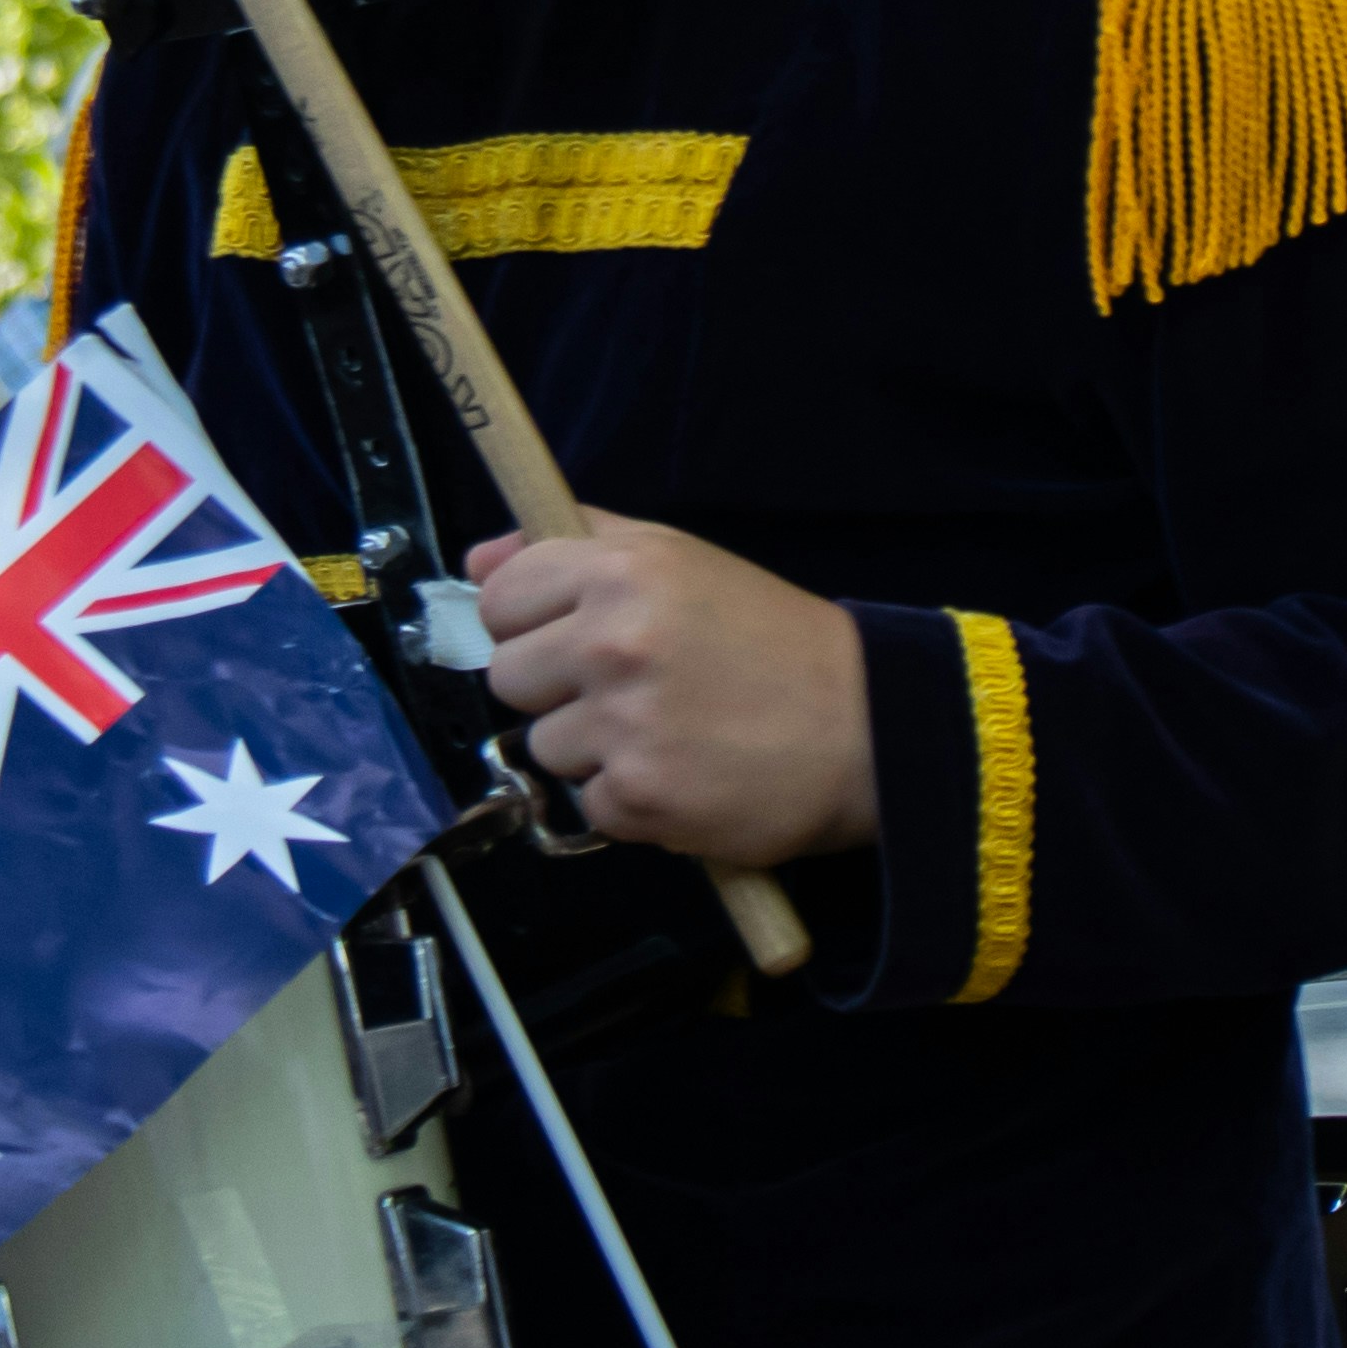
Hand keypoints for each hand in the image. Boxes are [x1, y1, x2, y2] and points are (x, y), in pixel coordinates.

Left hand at [466, 512, 877, 866]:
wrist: (868, 728)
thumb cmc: (771, 640)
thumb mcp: (682, 560)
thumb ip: (579, 542)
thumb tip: (478, 560)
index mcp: (621, 571)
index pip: (500, 599)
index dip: (531, 622)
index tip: (575, 636)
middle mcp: (614, 642)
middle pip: (507, 677)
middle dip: (557, 689)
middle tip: (630, 690)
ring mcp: (624, 724)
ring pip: (544, 747)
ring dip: (594, 750)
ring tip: (667, 734)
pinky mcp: (640, 798)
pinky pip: (589, 804)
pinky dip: (630, 800)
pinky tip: (683, 775)